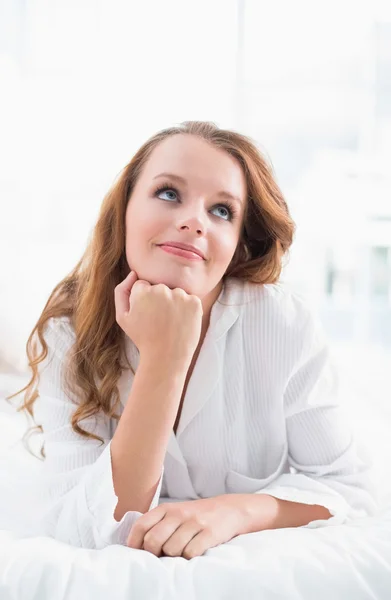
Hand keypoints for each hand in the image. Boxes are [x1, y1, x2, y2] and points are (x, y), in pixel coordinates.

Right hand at [114, 271, 202, 365]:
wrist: (166, 357)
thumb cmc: (142, 338)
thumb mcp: (122, 317)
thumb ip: (122, 291)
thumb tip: (133, 273)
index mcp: (142, 291)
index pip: (142, 285)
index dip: (143, 301)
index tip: (146, 315)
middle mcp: (161, 289)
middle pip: (159, 287)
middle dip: (158, 300)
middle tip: (158, 321)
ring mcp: (180, 295)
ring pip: (175, 293)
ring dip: (174, 304)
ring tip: (170, 323)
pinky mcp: (195, 302)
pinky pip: (189, 299)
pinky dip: (187, 309)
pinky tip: (180, 323)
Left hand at [126, 495, 249, 559]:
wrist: (229, 509)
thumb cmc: (196, 516)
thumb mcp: (175, 513)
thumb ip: (157, 525)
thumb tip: (137, 547)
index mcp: (166, 508)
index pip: (142, 525)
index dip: (135, 542)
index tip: (137, 553)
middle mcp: (179, 513)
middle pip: (153, 540)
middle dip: (154, 553)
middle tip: (161, 555)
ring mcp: (194, 522)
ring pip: (171, 550)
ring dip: (174, 556)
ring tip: (181, 551)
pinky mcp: (209, 533)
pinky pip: (190, 553)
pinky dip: (189, 557)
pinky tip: (193, 551)